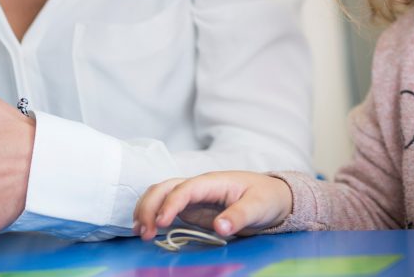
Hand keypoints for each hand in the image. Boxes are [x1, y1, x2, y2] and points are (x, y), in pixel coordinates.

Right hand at [134, 171, 292, 239]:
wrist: (272, 197)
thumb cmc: (266, 197)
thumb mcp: (258, 207)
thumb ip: (239, 216)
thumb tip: (220, 227)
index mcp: (213, 181)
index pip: (186, 188)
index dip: (171, 203)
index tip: (161, 222)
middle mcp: (199, 186)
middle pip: (165, 187)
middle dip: (151, 206)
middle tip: (145, 231)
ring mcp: (193, 197)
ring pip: (161, 194)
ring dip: (147, 209)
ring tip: (141, 231)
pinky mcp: (192, 208)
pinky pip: (166, 206)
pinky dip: (152, 214)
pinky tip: (146, 228)